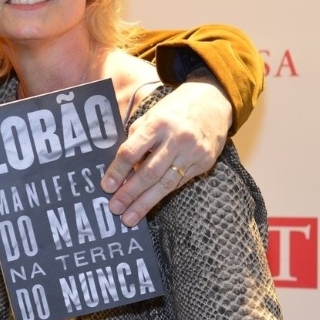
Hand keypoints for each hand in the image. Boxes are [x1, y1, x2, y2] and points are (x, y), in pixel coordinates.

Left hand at [101, 81, 232, 225]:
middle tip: (115, 209)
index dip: (117, 171)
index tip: (106, 187)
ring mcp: (193, 153)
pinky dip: (162, 194)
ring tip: (130, 217)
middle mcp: (176, 139)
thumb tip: (122, 171)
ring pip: (165, 184)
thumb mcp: (150, 116)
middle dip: (130, 193)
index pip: (132, 152)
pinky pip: (178, 182)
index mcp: (157, 124)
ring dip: (145, 202)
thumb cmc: (173, 110)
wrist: (213, 102)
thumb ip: (135, 141)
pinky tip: (149, 204)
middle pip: (149, 172)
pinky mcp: (204, 163)